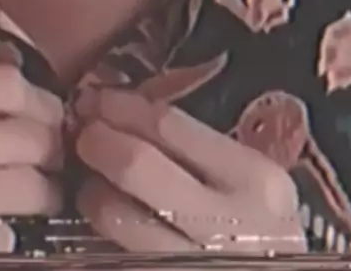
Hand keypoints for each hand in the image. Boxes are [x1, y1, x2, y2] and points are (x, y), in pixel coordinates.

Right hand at [0, 64, 62, 250]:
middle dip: (54, 147)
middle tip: (58, 155)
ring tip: (48, 194)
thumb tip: (3, 59)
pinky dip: (10, 231)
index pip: (5, 87)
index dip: (40, 100)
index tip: (52, 113)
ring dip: (45, 191)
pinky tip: (9, 229)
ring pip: (20, 185)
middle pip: (25, 136)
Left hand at [76, 87, 305, 254]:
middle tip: (83, 130)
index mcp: (253, 178)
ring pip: (118, 215)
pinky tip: (106, 213)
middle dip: (99, 140)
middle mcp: (227, 220)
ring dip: (93, 189)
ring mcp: (194, 260)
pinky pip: (121, 249)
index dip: (124, 107)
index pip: (171, 126)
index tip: (99, 97)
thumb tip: (133, 112)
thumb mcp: (255, 183)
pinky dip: (105, 227)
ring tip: (91, 178)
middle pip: (138, 165)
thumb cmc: (266, 226)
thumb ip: (207, 150)